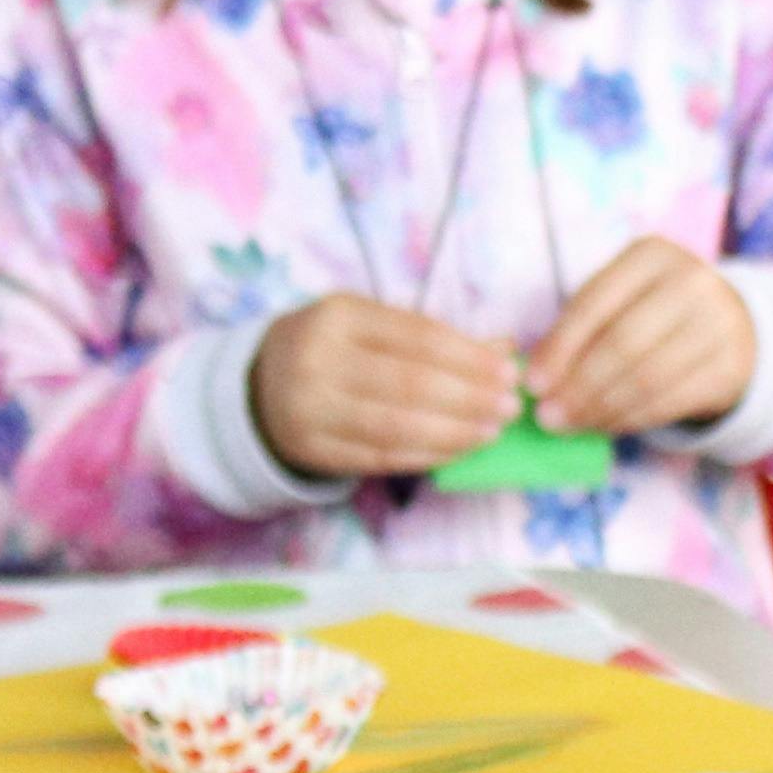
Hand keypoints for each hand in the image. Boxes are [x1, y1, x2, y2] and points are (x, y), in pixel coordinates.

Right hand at [248, 296, 520, 480]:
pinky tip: (458, 450)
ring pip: (397, 426)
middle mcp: (316, 359)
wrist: (261, 386)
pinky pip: (380, 457)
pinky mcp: (311, 450)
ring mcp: (309, 408)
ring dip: (455, 432)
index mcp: (338, 315)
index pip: (419, 337)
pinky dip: (426, 455)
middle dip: (470, 398)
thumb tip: (505, 350)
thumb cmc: (337, 349)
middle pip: (411, 384)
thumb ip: (434, 337)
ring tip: (492, 431)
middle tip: (510, 407)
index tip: (510, 372)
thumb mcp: (374, 326)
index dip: (471, 358)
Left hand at [527, 237, 757, 438]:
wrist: (731, 325)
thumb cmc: (654, 311)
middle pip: (622, 343)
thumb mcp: (619, 300)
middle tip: (549, 416)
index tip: (533, 384)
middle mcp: (692, 282)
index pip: (594, 303)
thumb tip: (538, 382)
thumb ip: (579, 331)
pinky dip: (632, 419)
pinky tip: (607, 425)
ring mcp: (719, 324)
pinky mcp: (732, 366)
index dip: (559, 347)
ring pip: (647, 377)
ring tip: (573, 424)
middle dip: (578, 386)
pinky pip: (672, 401)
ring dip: (601, 409)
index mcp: (651, 255)